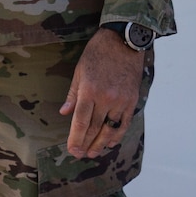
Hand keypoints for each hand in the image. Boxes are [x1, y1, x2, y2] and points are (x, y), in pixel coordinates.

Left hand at [60, 29, 147, 158]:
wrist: (123, 41)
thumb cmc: (97, 53)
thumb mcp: (80, 71)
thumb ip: (73, 94)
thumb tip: (64, 113)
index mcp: (89, 90)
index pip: (81, 121)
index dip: (76, 138)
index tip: (72, 149)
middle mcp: (106, 98)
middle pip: (94, 128)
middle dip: (86, 144)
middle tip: (80, 155)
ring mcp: (120, 100)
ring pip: (110, 129)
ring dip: (101, 144)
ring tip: (93, 153)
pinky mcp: (132, 100)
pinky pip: (124, 123)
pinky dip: (117, 135)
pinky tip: (110, 143)